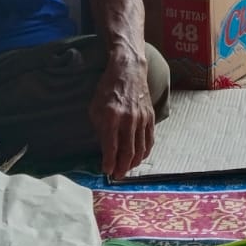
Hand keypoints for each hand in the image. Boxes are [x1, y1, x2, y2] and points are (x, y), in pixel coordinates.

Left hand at [89, 53, 154, 177]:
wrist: (128, 70)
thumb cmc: (108, 89)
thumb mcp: (95, 108)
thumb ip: (99, 129)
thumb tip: (105, 149)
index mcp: (112, 116)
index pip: (111, 146)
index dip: (108, 162)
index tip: (105, 171)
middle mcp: (129, 119)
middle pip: (128, 151)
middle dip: (122, 167)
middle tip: (117, 176)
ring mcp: (142, 119)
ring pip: (141, 149)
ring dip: (134, 163)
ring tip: (127, 169)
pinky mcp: (150, 117)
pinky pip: (150, 140)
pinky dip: (145, 152)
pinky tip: (139, 158)